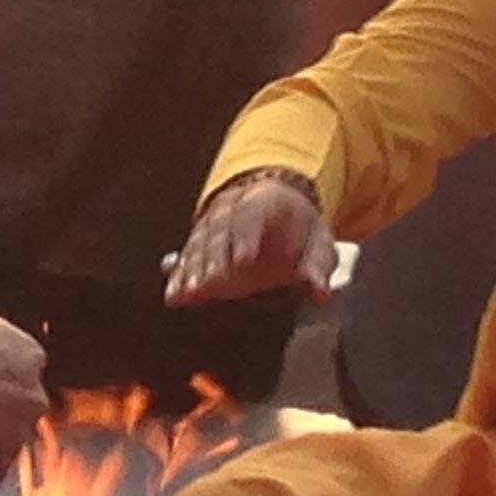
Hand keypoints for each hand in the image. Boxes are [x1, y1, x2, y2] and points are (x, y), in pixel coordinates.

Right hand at [162, 171, 334, 306]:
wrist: (275, 205)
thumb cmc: (298, 227)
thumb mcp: (318, 242)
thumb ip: (317, 265)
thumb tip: (320, 292)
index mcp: (264, 199)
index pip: (252, 214)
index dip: (246, 236)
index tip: (243, 259)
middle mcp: (232, 208)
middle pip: (219, 230)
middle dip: (214, 258)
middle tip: (211, 282)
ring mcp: (212, 224)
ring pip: (198, 243)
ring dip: (193, 269)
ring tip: (190, 292)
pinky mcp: (200, 242)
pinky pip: (186, 258)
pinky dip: (179, 277)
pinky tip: (174, 296)